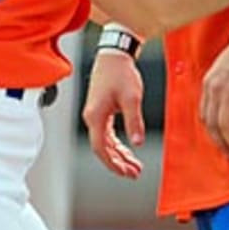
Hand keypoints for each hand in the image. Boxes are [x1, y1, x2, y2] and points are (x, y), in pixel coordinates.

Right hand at [82, 50, 145, 178]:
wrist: (115, 56)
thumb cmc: (120, 73)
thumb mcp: (132, 99)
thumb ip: (134, 122)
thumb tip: (136, 142)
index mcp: (95, 116)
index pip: (101, 148)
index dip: (112, 164)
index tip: (125, 173)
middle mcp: (92, 117)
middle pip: (103, 148)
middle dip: (118, 163)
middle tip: (133, 173)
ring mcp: (96, 114)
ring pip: (106, 142)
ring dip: (119, 154)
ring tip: (133, 165)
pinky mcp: (101, 110)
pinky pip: (107, 133)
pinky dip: (118, 143)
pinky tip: (127, 149)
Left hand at [199, 44, 228, 158]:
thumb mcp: (226, 69)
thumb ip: (224, 86)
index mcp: (209, 84)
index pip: (205, 115)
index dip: (212, 132)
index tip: (220, 142)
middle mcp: (214, 89)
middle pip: (212, 124)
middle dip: (220, 142)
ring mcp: (227, 92)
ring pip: (224, 126)